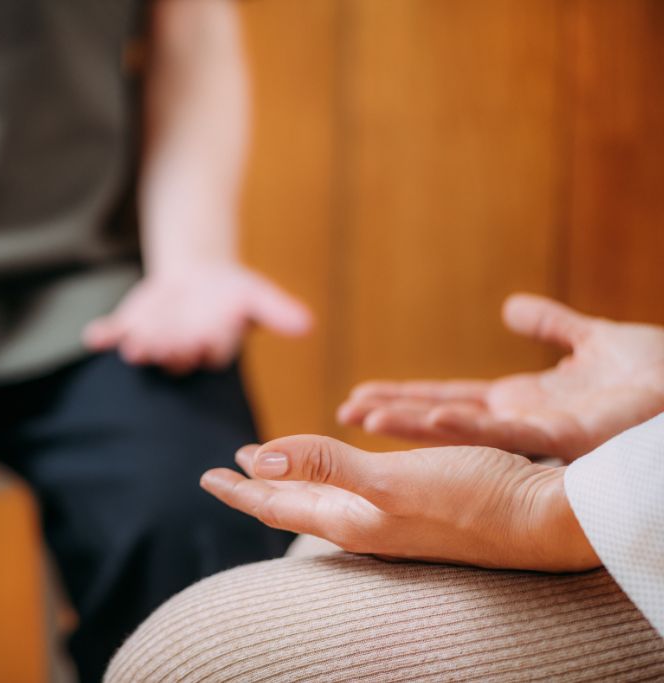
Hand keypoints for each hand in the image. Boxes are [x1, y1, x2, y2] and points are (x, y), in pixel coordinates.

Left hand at [83, 263, 311, 373]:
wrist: (193, 276)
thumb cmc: (229, 290)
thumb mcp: (255, 294)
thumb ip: (278, 311)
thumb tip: (309, 326)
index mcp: (213, 348)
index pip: (212, 350)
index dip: (208, 343)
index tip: (205, 335)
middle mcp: (181, 352)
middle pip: (176, 354)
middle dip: (171, 348)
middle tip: (164, 345)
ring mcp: (152, 342)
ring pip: (146, 349)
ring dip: (139, 347)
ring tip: (132, 346)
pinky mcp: (128, 329)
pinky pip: (113, 336)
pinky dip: (103, 336)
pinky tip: (94, 336)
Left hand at [201, 436, 599, 571]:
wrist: (547, 519)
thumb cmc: (474, 500)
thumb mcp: (391, 481)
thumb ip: (324, 468)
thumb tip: (257, 462)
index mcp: (351, 520)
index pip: (276, 505)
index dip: (239, 489)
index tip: (207, 475)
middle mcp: (366, 524)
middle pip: (294, 504)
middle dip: (257, 488)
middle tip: (228, 470)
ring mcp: (394, 519)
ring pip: (324, 500)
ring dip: (292, 483)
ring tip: (273, 467)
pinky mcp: (421, 506)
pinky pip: (358, 493)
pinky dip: (333, 478)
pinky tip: (344, 472)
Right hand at [338, 294, 663, 460]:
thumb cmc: (658, 374)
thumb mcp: (594, 340)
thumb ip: (552, 324)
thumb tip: (510, 307)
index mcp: (521, 404)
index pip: (446, 399)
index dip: (403, 398)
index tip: (359, 398)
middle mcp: (521, 425)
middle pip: (440, 420)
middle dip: (391, 417)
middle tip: (342, 415)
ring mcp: (541, 435)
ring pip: (463, 433)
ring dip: (412, 427)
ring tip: (366, 421)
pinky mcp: (568, 436)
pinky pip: (509, 434)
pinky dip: (467, 428)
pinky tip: (430, 421)